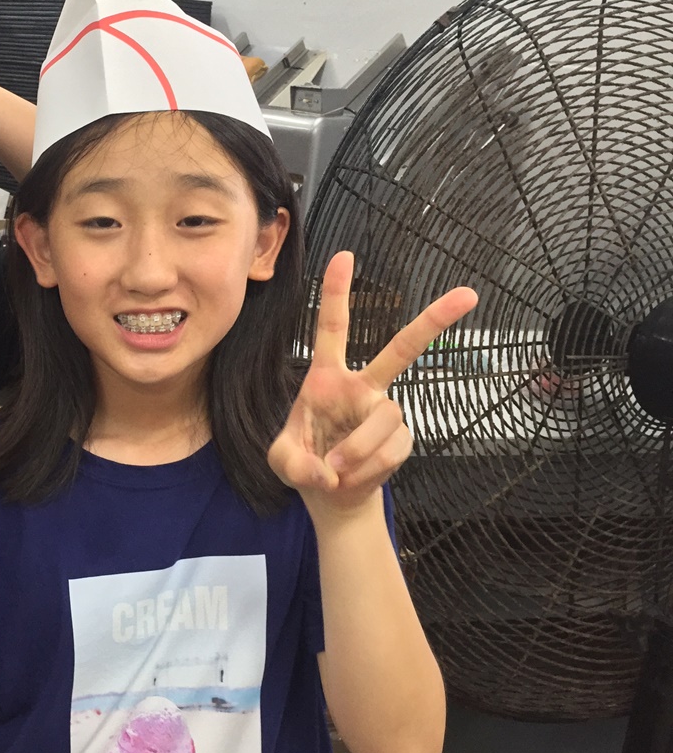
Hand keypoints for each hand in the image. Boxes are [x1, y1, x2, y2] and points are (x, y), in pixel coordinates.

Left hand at [268, 252, 477, 522]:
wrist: (331, 496)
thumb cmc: (304, 465)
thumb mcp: (282, 463)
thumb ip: (294, 464)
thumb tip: (326, 469)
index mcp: (326, 378)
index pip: (332, 328)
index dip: (336, 293)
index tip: (344, 255)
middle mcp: (362, 388)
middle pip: (403, 350)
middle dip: (434, 321)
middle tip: (469, 294)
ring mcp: (384, 412)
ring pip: (386, 418)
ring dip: (358, 448)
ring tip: (336, 469)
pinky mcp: (402, 440)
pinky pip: (391, 450)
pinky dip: (367, 469)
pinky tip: (353, 477)